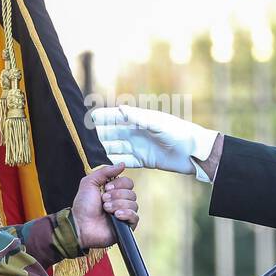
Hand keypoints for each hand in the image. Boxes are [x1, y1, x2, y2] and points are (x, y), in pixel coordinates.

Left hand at [71, 163, 137, 248]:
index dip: (118, 184)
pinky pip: (135, 216)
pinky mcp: (127, 226)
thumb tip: (122, 164)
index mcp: (114, 191)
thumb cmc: (83, 206)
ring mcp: (124, 214)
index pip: (128, 183)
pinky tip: (116, 216)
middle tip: (103, 200)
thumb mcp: (89, 182)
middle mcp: (121, 202)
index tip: (106, 188)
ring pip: (133, 204)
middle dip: (116, 195)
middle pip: (132, 193)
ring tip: (106, 209)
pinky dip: (126, 214)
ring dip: (117, 205)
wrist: (80, 225)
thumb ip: (105, 171)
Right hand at [91, 106, 219, 181]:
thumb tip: (120, 109)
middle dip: (97, 136)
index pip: (115, 117)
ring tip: (88, 154)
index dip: (101, 118)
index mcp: (139, 120)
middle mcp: (136, 133)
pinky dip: (114, 163)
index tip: (86, 120)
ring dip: (103, 150)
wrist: (194, 152)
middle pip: (112, 133)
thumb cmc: (179, 133)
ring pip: (115, 148)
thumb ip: (139, 118)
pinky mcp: (144, 160)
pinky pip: (124, 161)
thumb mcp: (158, 124)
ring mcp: (139, 147)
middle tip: (81, 140)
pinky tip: (103, 165)